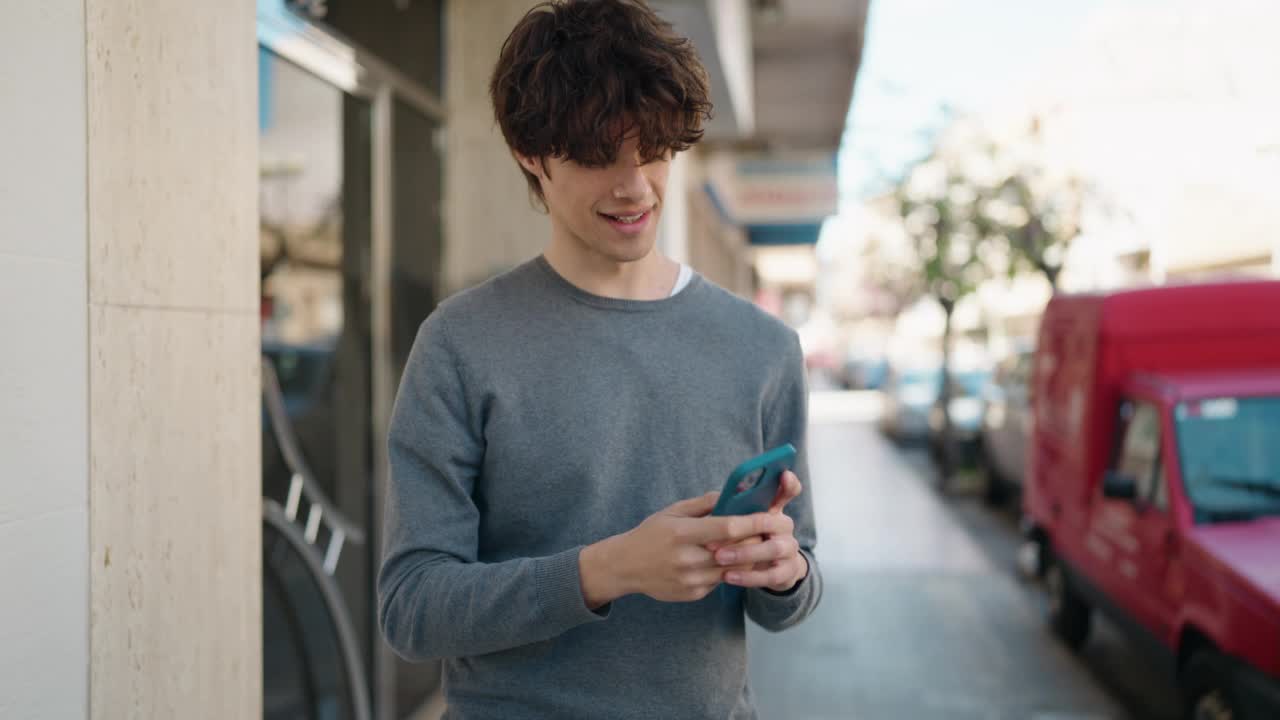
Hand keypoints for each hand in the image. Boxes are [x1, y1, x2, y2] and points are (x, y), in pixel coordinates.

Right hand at [579, 492, 795, 606]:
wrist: (624, 567)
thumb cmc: (650, 534)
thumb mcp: (672, 512)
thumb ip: (704, 504)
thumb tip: (733, 494)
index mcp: (682, 534)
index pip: (727, 529)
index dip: (754, 522)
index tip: (773, 516)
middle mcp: (687, 559)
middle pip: (736, 552)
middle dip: (759, 541)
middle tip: (776, 532)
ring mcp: (690, 580)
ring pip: (733, 570)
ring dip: (750, 558)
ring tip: (760, 545)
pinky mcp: (693, 594)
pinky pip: (721, 582)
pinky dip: (732, 571)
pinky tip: (734, 561)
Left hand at [711, 471, 807, 592]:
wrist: (770, 570)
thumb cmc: (746, 539)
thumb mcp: (737, 521)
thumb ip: (732, 507)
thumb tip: (725, 495)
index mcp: (773, 509)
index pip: (788, 491)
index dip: (789, 483)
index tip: (783, 474)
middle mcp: (785, 526)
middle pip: (776, 521)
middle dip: (750, 526)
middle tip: (720, 532)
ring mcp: (789, 549)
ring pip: (773, 549)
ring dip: (744, 553)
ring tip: (719, 557)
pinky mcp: (787, 572)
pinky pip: (770, 575)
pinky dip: (748, 577)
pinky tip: (727, 577)